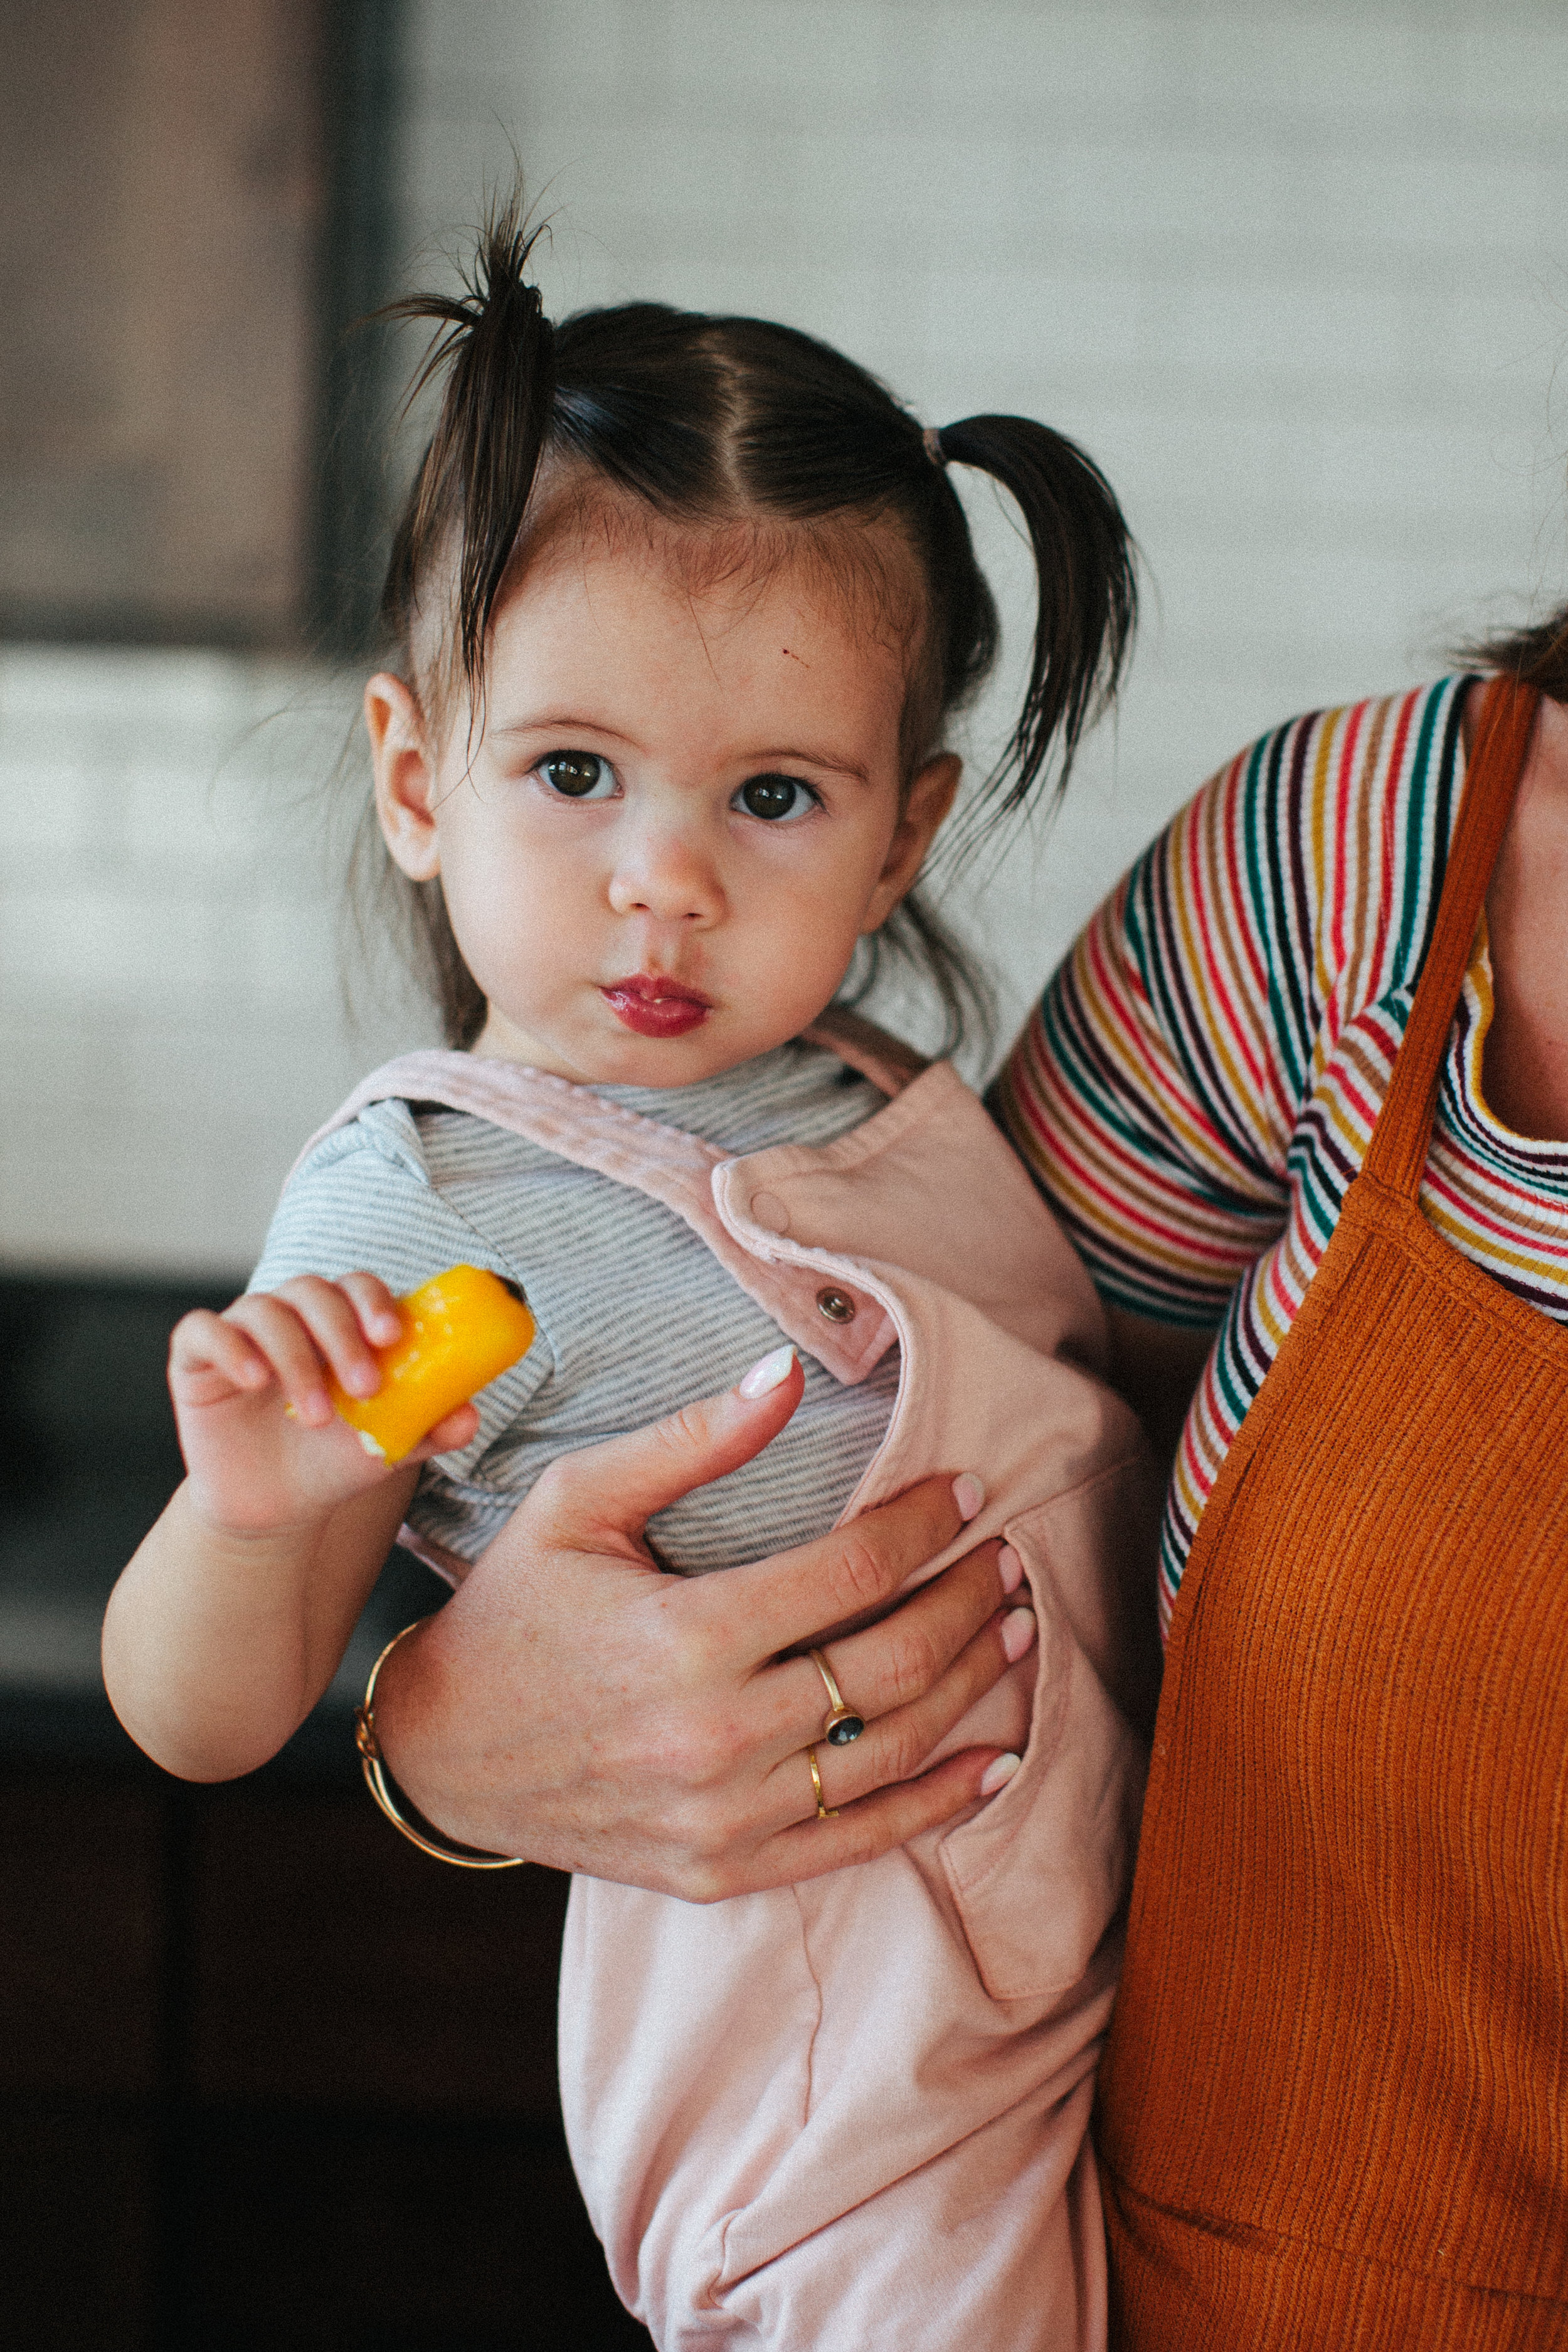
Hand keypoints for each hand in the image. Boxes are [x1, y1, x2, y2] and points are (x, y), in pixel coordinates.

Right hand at [168, 1273, 479, 1537]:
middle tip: (365, 1387)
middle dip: (342, 1334)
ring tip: (318, 1414)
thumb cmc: (334, 1463)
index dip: (374, 1301)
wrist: (275, 1511)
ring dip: (296, 1357)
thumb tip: (470, 1415)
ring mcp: (242, 1333)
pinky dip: (230, 1347)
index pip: (357, 1287)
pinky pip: (203, 1330)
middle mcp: (292, 1317)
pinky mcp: (196, 1359)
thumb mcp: (389, 1448)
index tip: (391, 1337)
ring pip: (265, 1310)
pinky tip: (254, 1382)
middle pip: (314, 1290)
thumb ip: (430, 1426)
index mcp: (340, 1324)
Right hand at [370, 1350, 1033, 1896]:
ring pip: (894, 1753)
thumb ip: (692, 1441)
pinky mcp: (722, 1872)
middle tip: (1009, 1559)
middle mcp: (715, 1736)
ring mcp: (723, 1816)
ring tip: (1017, 1631)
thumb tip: (788, 1372)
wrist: (441, 1749)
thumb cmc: (515, 1608)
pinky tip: (998, 1762)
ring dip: (974, 1688)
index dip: (925, 1524)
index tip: (965, 1489)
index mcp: (685, 1635)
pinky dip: (941, 1804)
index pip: (855, 1572)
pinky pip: (859, 1843)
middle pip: (894, 1662)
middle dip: (969, 1601)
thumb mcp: (578, 1500)